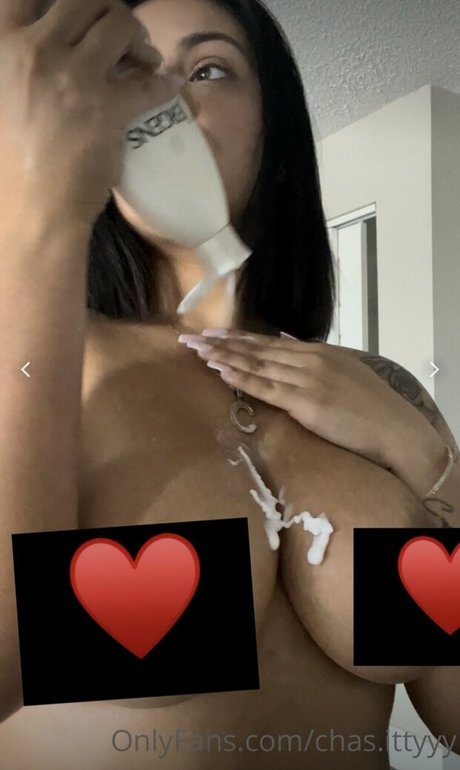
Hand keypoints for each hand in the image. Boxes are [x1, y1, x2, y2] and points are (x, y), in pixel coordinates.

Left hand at [179, 329, 416, 467]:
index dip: (239, 338)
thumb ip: (316, 360)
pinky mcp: (306, 402)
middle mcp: (309, 360)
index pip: (269, 343)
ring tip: (197, 350)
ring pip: (257, 365)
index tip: (214, 333)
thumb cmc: (372, 405)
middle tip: (191, 337)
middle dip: (222, 343)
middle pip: (257, 349)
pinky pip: (266, 388)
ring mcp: (307, 379)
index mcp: (319, 351)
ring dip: (224, 357)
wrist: (393, 427)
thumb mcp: (345, 370)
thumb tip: (287, 345)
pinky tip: (220, 370)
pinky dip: (241, 377)